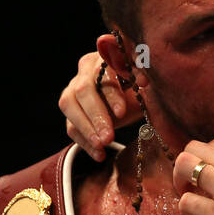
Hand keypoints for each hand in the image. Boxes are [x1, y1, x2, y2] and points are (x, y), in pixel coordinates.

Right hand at [59, 45, 142, 160]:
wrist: (131, 98)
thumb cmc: (138, 87)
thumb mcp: (144, 82)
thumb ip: (143, 77)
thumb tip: (143, 80)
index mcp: (102, 58)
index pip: (101, 73)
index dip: (111, 94)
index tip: (122, 112)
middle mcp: (83, 72)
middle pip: (81, 92)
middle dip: (96, 116)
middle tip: (109, 137)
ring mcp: (72, 91)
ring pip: (69, 107)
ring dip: (86, 130)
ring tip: (102, 146)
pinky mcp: (71, 112)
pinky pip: (70, 127)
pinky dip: (84, 143)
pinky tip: (100, 155)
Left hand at [172, 139, 213, 214]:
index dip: (208, 158)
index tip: (210, 170)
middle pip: (192, 148)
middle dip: (187, 163)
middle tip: (189, 179)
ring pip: (184, 166)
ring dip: (180, 180)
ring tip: (185, 191)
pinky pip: (187, 201)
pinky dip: (185, 206)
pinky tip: (191, 212)